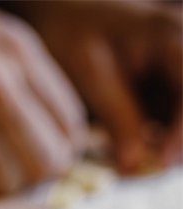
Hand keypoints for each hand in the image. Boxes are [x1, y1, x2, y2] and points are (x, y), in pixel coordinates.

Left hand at [22, 0, 182, 171]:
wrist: (61, 11)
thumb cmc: (71, 32)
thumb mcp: (90, 74)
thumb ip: (117, 117)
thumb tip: (135, 163)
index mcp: (170, 36)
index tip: (162, 161)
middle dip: (179, 141)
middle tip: (146, 169)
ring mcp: (180, 62)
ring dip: (170, 140)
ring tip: (134, 161)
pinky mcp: (171, 77)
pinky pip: (174, 112)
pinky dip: (160, 133)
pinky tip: (134, 145)